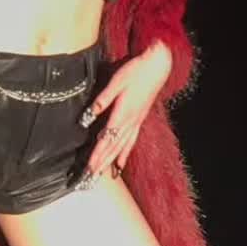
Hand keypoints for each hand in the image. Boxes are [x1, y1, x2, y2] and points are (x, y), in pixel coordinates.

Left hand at [79, 43, 170, 180]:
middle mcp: (130, 122)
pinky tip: (119, 166)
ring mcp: (136, 122)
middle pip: (113, 148)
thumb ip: (103, 99)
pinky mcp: (139, 120)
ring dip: (110, 162)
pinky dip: (124, 155)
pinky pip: (131, 142)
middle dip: (101, 164)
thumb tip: (89, 115)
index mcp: (123, 113)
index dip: (98, 154)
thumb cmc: (136, 70)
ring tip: (101, 176)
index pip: (107, 139)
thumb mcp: (117, 80)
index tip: (89, 168)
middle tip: (89, 179)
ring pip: (122, 148)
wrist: (157, 66)